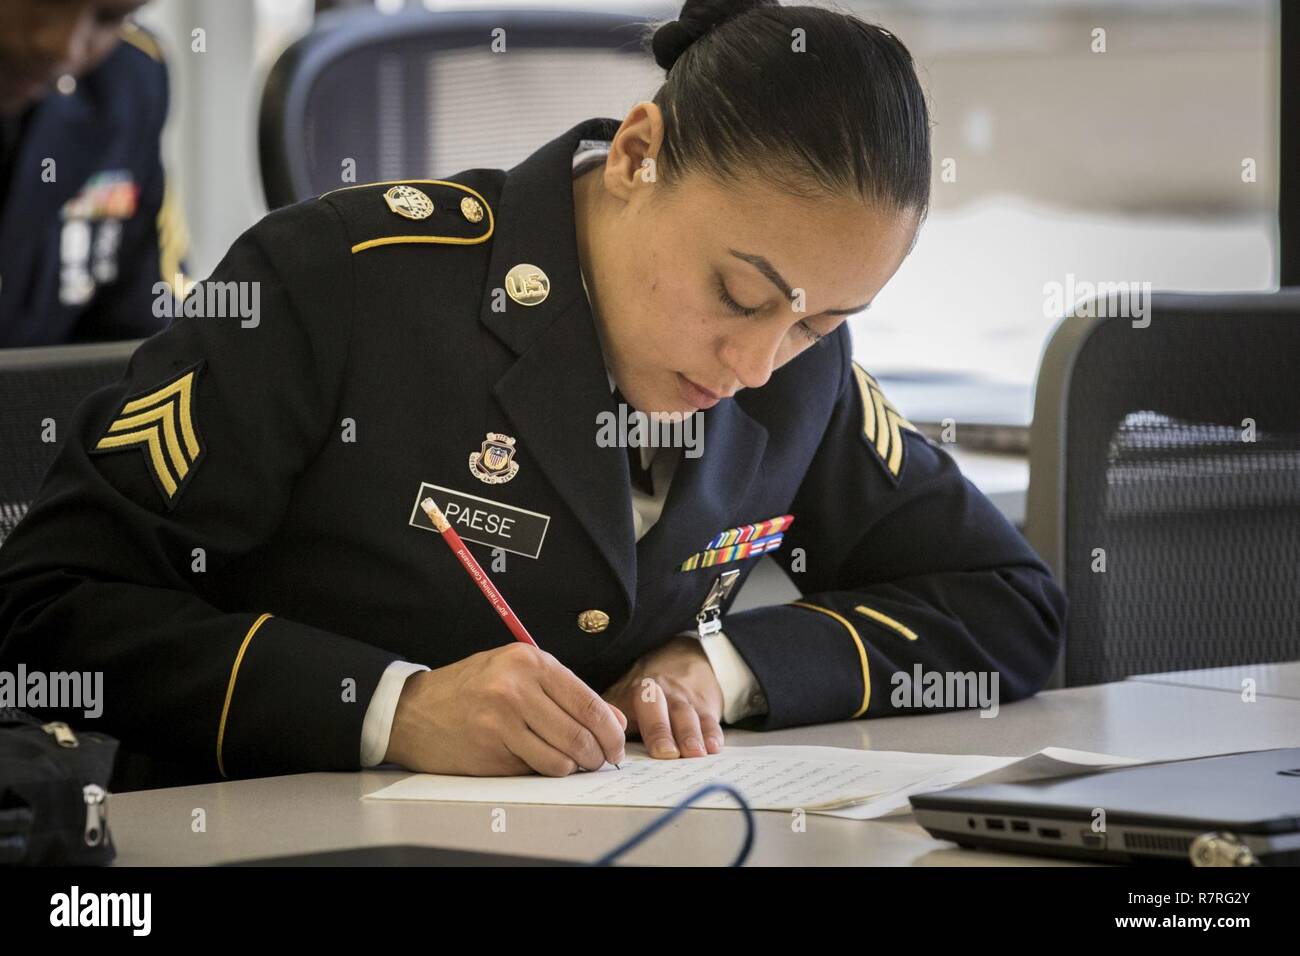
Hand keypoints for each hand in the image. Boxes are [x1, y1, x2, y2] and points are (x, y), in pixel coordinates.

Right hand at [384, 643, 627, 775]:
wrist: (412, 710)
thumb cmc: (470, 688)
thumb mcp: (517, 674)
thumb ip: (566, 693)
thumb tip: (615, 722)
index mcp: (528, 661)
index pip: (586, 700)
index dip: (610, 728)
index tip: (617, 742)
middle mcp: (516, 687)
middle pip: (579, 732)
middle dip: (598, 753)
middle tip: (601, 760)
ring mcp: (502, 720)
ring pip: (562, 757)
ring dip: (575, 767)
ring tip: (573, 764)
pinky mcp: (491, 750)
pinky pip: (536, 769)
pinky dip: (547, 772)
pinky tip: (542, 763)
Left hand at [602, 635, 724, 758]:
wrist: (685, 659)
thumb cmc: (646, 690)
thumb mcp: (623, 694)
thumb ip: (609, 714)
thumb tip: (587, 740)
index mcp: (636, 691)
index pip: (633, 705)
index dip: (632, 725)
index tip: (631, 747)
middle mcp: (661, 693)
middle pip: (660, 709)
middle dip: (662, 731)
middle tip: (667, 754)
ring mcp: (685, 699)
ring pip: (687, 715)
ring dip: (691, 734)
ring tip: (694, 754)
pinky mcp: (706, 706)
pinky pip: (710, 719)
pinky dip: (713, 733)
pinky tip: (714, 747)